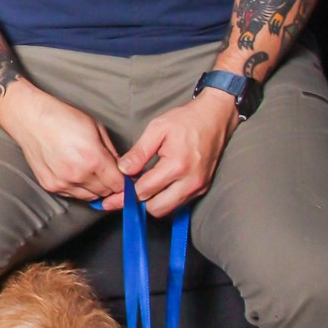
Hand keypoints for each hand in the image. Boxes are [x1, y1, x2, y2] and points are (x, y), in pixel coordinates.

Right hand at [0, 82, 124, 207]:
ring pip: (90, 197)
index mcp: (93, 158)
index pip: (119, 184)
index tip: (126, 179)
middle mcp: (78, 175)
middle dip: (111, 185)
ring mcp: (62, 183)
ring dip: (95, 188)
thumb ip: (111, 151)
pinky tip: (76, 173)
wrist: (31, 119)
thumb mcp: (95, 127)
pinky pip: (73, 195)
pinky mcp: (51, 186)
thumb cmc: (63, 118)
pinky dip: (79, 188)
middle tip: (110, 174)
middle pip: (105, 192)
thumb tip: (121, 167)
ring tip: (92, 173)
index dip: (125, 182)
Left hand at [118, 88, 237, 217]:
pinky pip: (179, 204)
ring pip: (168, 210)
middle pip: (157, 208)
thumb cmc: (186, 120)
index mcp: (177, 165)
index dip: (126, 194)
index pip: (145, 190)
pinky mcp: (202, 188)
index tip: (112, 197)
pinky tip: (157, 186)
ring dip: (153, 202)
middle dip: (140, 202)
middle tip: (126, 192)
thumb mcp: (157, 128)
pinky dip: (166, 199)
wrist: (215, 117)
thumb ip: (139, 152)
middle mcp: (190, 181)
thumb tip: (123, 170)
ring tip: (141, 187)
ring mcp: (198, 187)